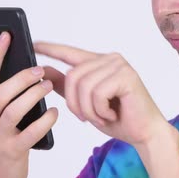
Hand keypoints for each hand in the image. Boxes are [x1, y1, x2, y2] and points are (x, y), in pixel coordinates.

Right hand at [0, 32, 58, 177]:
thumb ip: (3, 98)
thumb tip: (26, 71)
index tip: (7, 35)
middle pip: (1, 91)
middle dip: (22, 77)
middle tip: (40, 69)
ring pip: (14, 109)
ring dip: (34, 95)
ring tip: (49, 86)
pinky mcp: (11, 151)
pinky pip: (31, 132)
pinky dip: (45, 120)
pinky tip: (54, 113)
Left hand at [33, 42, 168, 146]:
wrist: (144, 133)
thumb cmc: (119, 118)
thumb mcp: (86, 103)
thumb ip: (66, 86)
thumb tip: (44, 72)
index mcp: (99, 63)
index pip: (70, 52)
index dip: (51, 48)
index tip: (33, 44)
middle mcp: (109, 59)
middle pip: (73, 75)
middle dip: (75, 103)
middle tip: (88, 118)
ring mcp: (119, 65)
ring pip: (84, 86)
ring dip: (89, 110)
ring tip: (102, 117)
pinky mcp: (126, 76)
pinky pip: (98, 93)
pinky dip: (100, 110)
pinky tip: (112, 114)